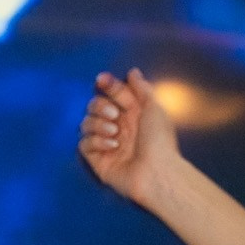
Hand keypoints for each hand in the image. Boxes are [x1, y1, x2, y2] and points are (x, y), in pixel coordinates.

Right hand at [79, 67, 183, 210]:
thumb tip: (132, 72)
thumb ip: (142, 88)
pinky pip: (84, 144)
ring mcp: (107, 144)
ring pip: (86, 123)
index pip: (112, 93)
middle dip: (100, 106)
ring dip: (98, 124)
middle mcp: (118, 127)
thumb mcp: (154, 108)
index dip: (107, 85)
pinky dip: (96, 141)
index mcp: (132, 114)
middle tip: (114, 115)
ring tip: (115, 133)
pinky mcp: (98, 160)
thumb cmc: (160, 141)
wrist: (157, 172)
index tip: (102, 80)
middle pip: (94, 106)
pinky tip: (112, 146)